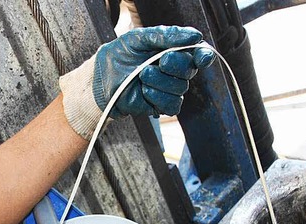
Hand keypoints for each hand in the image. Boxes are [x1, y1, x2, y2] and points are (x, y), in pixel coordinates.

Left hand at [94, 25, 213, 118]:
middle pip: (190, 70)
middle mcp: (175, 71)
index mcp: (174, 52)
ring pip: (180, 88)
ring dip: (160, 80)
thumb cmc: (120, 56)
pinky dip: (158, 96)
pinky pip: (172, 104)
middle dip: (174, 64)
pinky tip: (144, 91)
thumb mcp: (140, 38)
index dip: (204, 55)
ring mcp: (169, 89)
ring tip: (142, 75)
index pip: (198, 54)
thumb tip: (195, 36)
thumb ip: (166, 35)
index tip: (201, 56)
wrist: (102, 79)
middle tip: (158, 61)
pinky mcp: (161, 106)